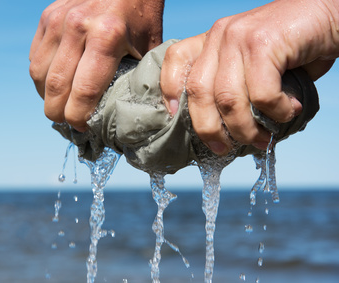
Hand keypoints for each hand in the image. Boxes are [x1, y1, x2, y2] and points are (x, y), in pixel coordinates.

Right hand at [29, 0, 163, 130]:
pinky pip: (35, 57)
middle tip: (68, 124)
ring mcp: (57, 19)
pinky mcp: (47, 16)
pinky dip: (42, 77)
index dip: (79, 118)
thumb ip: (140, 77)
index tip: (84, 129)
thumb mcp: (149, 45)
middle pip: (56, 87)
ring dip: (47, 97)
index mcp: (106, 36)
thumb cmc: (142, 14)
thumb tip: (133, 112)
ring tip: (60, 107)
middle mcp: (76, 26)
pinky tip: (56, 85)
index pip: (83, 91)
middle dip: (59, 114)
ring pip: (39, 74)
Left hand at [161, 0, 337, 154]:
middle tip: (225, 147)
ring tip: (263, 138)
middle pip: (197, 91)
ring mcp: (239, 37)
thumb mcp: (254, 66)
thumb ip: (234, 87)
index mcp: (213, 40)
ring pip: (227, 99)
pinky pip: (260, 94)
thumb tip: (221, 129)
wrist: (331, 16)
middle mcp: (221, 35)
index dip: (169, 90)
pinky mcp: (263, 43)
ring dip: (245, 129)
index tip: (175, 117)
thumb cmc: (294, 49)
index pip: (175, 59)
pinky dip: (275, 111)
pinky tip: (289, 110)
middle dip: (209, 129)